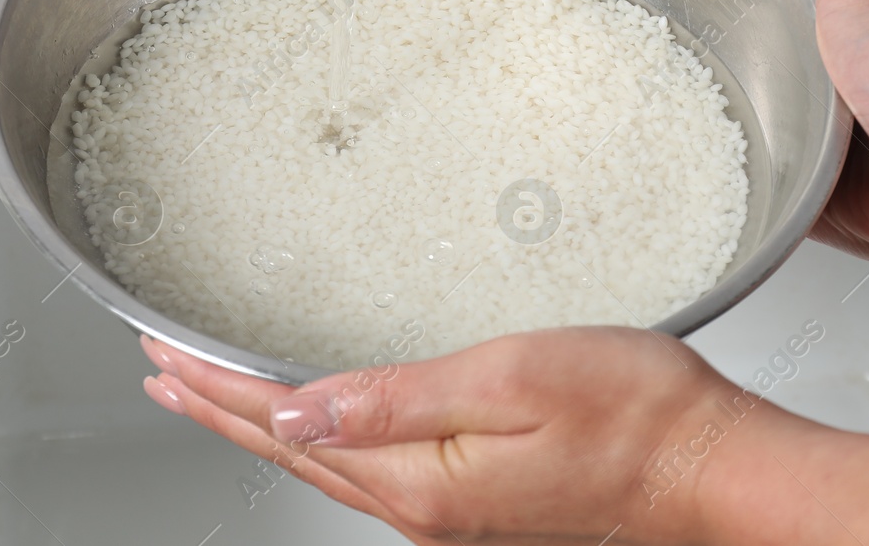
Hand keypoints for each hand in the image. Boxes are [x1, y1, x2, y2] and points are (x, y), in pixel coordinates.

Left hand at [139, 327, 808, 545]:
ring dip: (260, 422)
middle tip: (160, 372)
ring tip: (213, 393)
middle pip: (292, 451)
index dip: (216, 391)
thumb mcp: (506, 382)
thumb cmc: (631, 413)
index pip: (286, 427)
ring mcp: (447, 510)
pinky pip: (366, 466)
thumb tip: (294, 406)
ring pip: (323, 461)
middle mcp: (422, 507)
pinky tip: (315, 418)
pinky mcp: (474, 499)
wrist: (708, 466)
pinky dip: (318, 434)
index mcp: (417, 478)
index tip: (162, 358)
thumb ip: (393, 397)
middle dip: (217, 409)